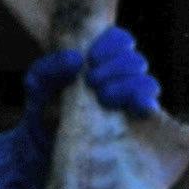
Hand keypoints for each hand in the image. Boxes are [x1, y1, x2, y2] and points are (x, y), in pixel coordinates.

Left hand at [18, 27, 160, 139]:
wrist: (42, 148)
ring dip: (128, 85)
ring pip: (146, 82)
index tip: (93, 58)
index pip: (120, 40)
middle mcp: (120, 77)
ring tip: (104, 97)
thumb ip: (50, 67)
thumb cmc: (43, 108)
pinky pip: (150, 107)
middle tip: (92, 81)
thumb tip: (77, 60)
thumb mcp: (37, 84)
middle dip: (116, 67)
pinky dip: (146, 103)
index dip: (112, 43)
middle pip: (135, 60)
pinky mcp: (136, 123)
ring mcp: (130, 101)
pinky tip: (140, 106)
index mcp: (102, 60)